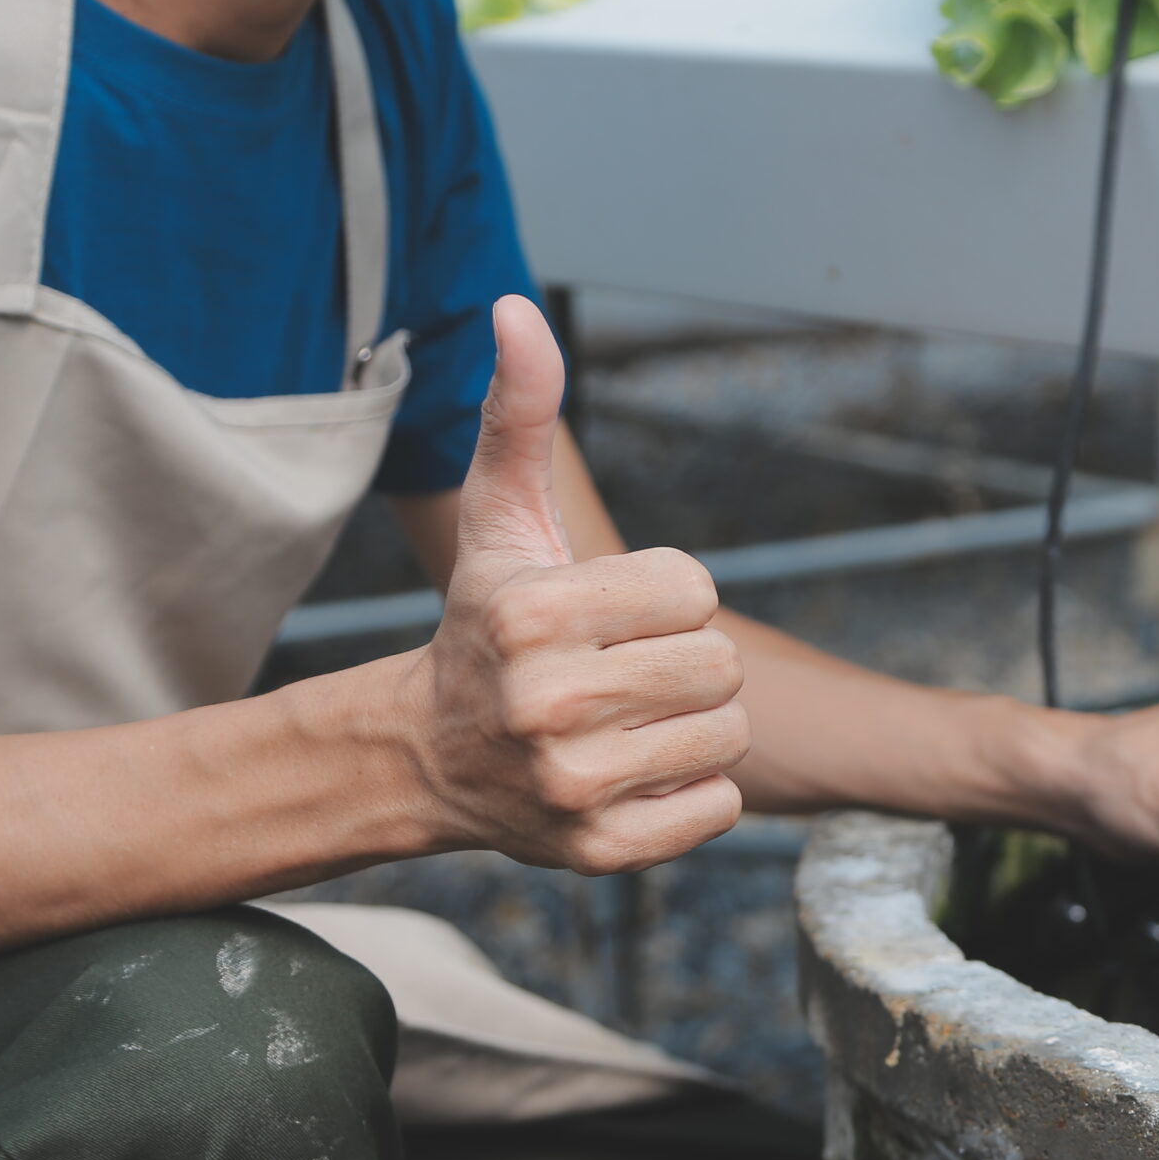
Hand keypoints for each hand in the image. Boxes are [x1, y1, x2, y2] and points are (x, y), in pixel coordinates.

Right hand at [397, 297, 747, 871]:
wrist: (430, 758)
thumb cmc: (488, 625)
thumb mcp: (501, 520)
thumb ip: (519, 415)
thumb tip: (516, 308)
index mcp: (532, 615)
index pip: (694, 588)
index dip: (665, 598)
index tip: (609, 617)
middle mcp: (546, 704)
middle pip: (719, 665)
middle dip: (686, 663)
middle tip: (622, 674)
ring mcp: (572, 786)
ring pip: (728, 735)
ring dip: (695, 726)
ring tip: (627, 723)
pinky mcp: (602, 851)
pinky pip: (720, 806)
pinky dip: (693, 792)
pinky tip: (632, 775)